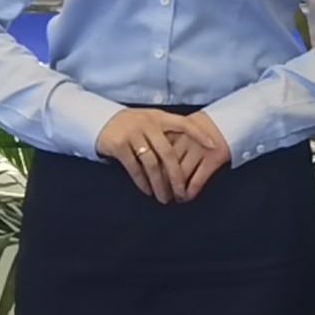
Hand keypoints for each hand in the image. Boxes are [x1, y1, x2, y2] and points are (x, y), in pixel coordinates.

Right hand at [98, 106, 218, 202]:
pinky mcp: (119, 145)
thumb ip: (165, 132)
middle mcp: (147, 124)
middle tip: (181, 193)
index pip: (184, 124)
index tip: (214, 146)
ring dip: (159, 184)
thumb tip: (187, 152)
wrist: (99, 120)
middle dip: (176, 176)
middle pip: (168, 153)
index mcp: (159, 117)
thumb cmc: (130, 124)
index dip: (200, 134)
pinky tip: (147, 191)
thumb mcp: (149, 121)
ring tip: (164, 197)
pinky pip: (134, 168)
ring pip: (152, 164)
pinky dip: (142, 182)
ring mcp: (132, 134)